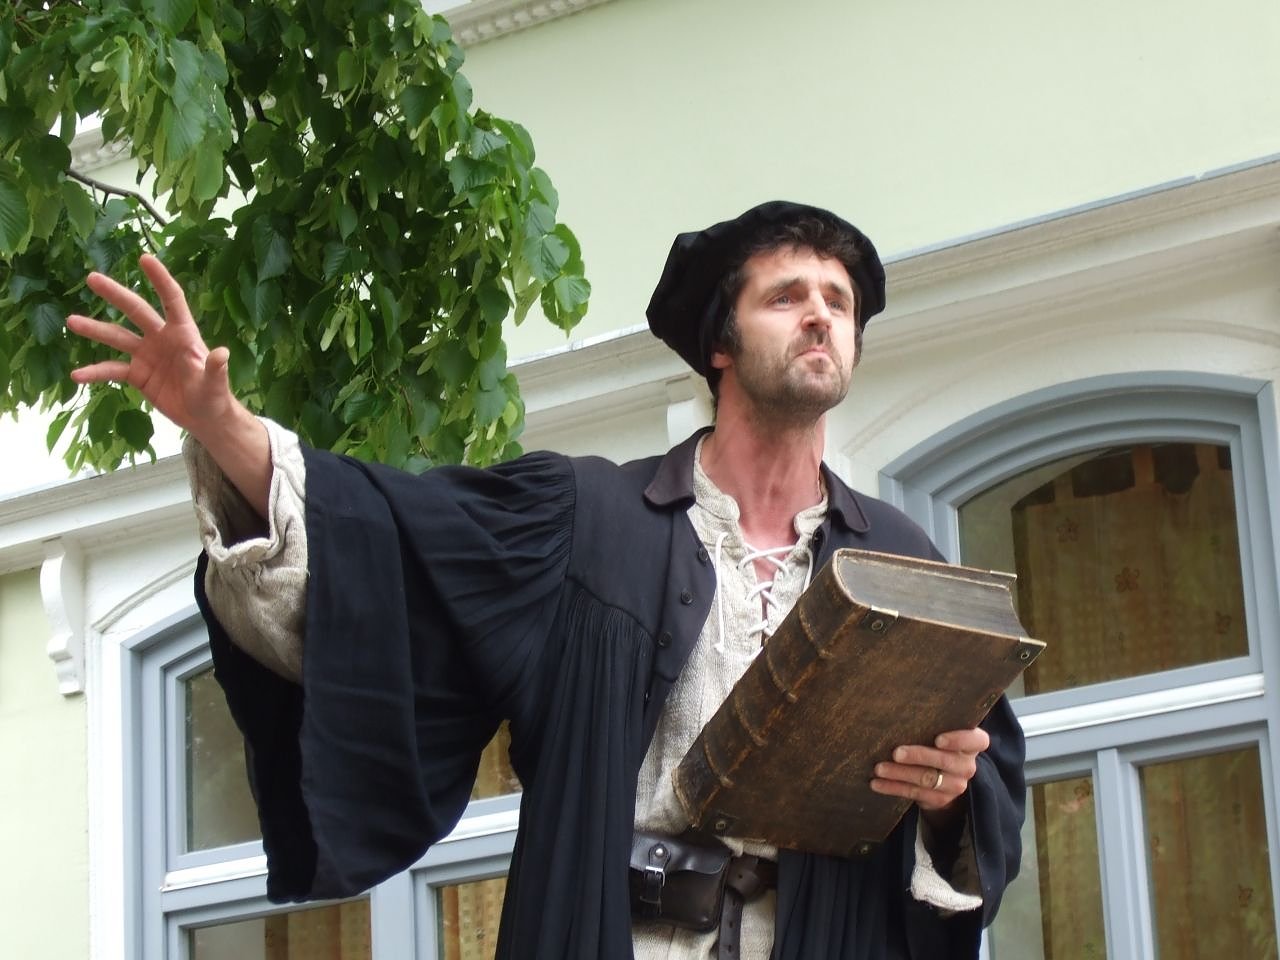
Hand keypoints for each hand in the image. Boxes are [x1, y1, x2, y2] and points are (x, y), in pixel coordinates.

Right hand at [66, 254, 236, 438]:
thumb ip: (215, 369)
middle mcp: (162, 338)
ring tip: (71, 321)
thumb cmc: (214, 398)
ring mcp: (147, 355)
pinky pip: (112, 369)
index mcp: (184, 334)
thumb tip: (222, 353)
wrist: (203, 419)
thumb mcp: (215, 385)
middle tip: (92, 278)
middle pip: (137, 311)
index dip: (160, 279)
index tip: (144, 258)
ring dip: (95, 330)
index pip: (172, 300)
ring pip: (117, 337)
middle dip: (116, 294)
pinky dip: (95, 372)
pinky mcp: (137, 374)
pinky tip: (77, 375)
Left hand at [870, 727, 989, 823]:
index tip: (938, 739)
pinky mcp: (939, 799)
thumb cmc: (937, 743)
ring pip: (926, 778)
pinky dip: (893, 787)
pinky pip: (914, 793)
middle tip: (896, 753)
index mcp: (973, 744)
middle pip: (944, 761)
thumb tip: (899, 712)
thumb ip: (932, 724)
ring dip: (899, 773)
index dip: (958, 740)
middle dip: (918, 756)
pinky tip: (877, 783)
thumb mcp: (942, 731)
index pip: (976, 741)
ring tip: (879, 768)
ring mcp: (956, 785)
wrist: (944, 778)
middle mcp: (967, 766)